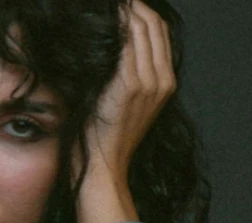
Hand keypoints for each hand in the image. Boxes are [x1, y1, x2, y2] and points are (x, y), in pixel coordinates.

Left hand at [73, 0, 175, 222]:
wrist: (101, 171)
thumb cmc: (99, 143)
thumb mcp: (115, 106)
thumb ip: (116, 80)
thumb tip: (96, 55)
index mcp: (163, 83)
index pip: (156, 31)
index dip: (137, 11)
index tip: (115, 4)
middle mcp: (161, 80)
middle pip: (151, 23)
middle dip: (129, 6)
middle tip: (107, 1)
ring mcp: (148, 82)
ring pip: (140, 28)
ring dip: (120, 11)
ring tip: (98, 6)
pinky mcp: (129, 86)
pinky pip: (126, 43)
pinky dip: (113, 27)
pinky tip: (94, 21)